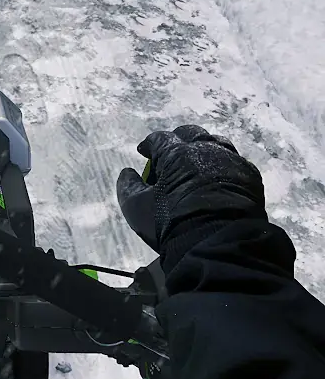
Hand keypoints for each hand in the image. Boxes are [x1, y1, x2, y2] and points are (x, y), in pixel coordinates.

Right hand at [116, 125, 266, 271]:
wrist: (220, 245)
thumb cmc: (173, 224)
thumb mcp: (136, 208)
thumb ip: (128, 186)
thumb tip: (128, 172)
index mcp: (175, 153)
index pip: (159, 138)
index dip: (149, 145)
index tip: (144, 153)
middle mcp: (204, 149)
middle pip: (189, 133)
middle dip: (178, 140)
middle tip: (171, 156)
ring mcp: (230, 161)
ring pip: (215, 143)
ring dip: (203, 149)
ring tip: (197, 164)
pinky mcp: (249, 176)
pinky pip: (235, 162)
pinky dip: (223, 166)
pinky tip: (219, 178)